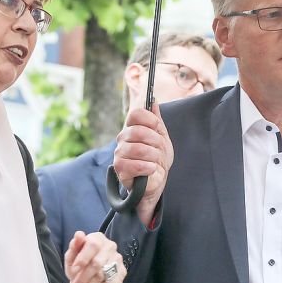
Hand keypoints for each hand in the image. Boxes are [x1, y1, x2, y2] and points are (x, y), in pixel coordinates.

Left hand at [64, 231, 125, 282]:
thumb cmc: (79, 266)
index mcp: (98, 238)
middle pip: (97, 263)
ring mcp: (118, 259)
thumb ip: (74, 247)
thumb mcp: (71, 258)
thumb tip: (79, 234)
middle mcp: (110, 246)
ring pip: (103, 275)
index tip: (74, 270)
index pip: (93, 245)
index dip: (83, 258)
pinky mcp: (122, 272)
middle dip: (83, 277)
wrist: (88, 281)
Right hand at [113, 103, 173, 225]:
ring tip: (155, 161)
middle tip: (159, 149)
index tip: (157, 128)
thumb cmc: (157, 158)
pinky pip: (137, 165)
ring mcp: (119, 154)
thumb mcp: (162, 137)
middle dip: (155, 141)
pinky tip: (150, 169)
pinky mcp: (120, 169)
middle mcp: (122, 139)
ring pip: (139, 149)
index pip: (136, 114)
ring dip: (154, 156)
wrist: (156, 180)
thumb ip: (156, 120)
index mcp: (132, 129)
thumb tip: (153, 101)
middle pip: (137, 131)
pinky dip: (149, 168)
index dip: (150, 120)